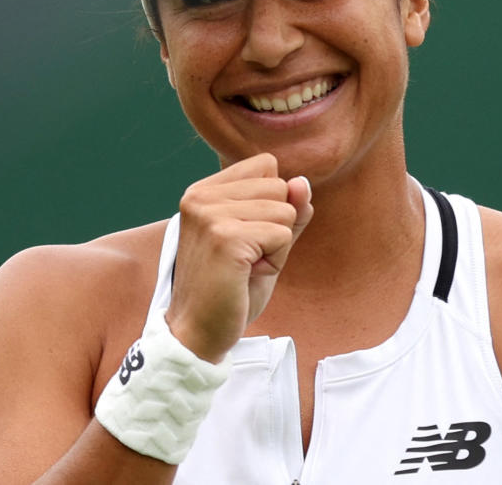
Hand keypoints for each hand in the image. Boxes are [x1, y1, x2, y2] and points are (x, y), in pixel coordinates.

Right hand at [165, 153, 312, 362]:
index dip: (272, 204)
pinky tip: (245, 276)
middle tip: (245, 259)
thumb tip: (303, 183)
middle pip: (281, 186)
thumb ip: (286, 210)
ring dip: (277, 247)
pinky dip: (275, 261)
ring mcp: (211, 215)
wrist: (198, 334)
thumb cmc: (230, 289)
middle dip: (277, 227)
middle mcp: (202, 196)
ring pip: (286, 211)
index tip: (245, 238)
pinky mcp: (225, 237)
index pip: (267, 166)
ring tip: (244, 268)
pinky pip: (282, 234)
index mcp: (204, 190)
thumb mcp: (264, 242)